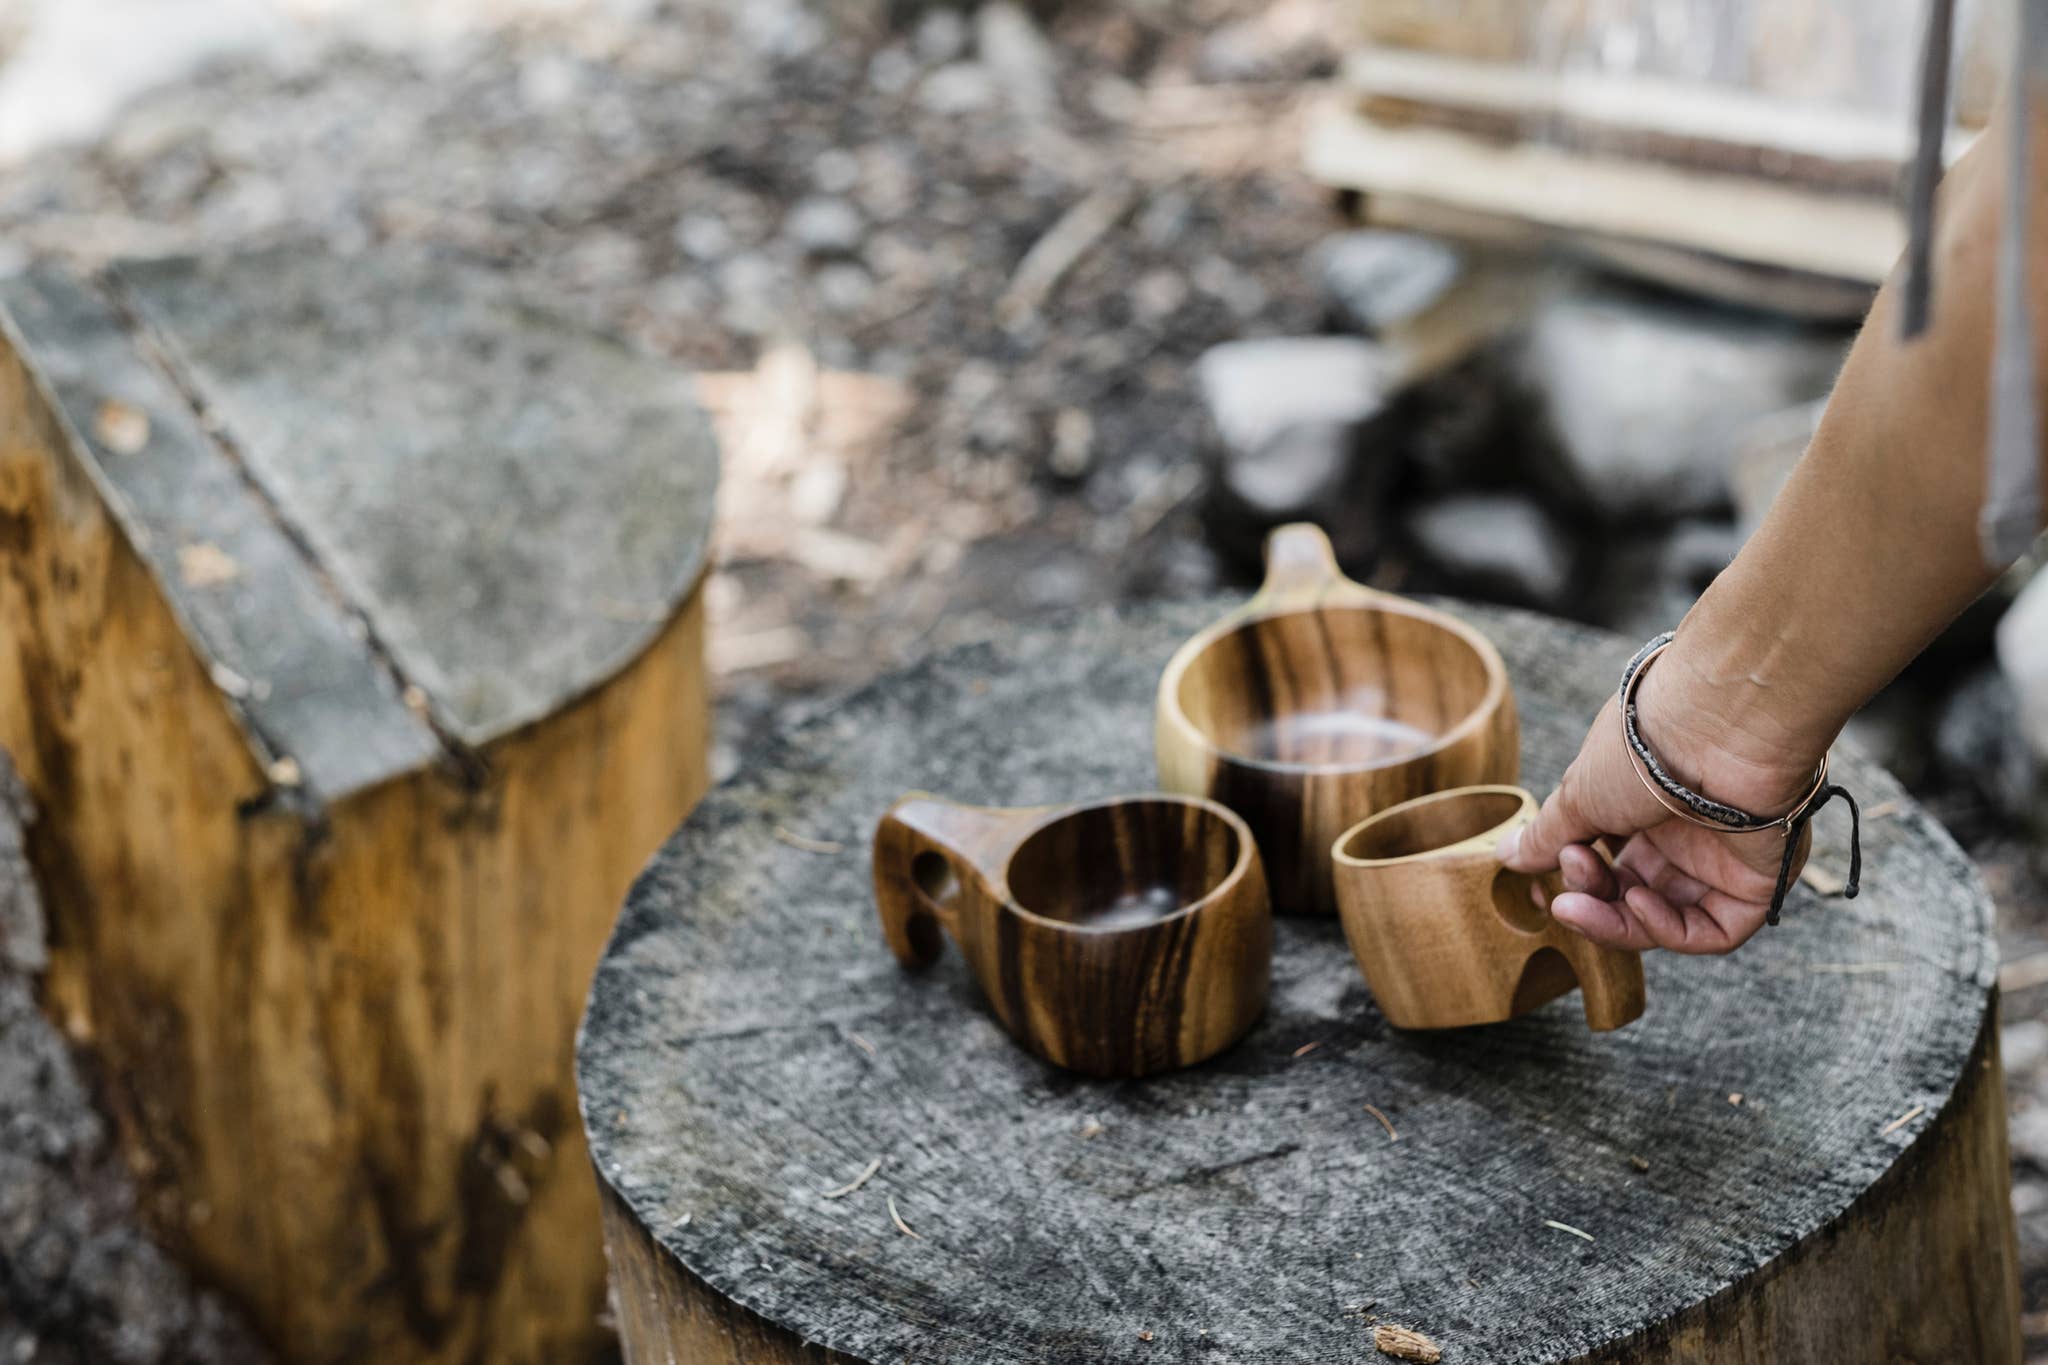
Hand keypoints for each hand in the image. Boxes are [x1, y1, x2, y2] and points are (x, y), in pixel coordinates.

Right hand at [1497, 654, 1826, 954]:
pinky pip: (1713, 930)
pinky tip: (1638, 904)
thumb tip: (1508, 855)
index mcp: (1645, 805)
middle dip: (1591, 901)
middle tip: (1563, 894)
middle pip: (1633, 893)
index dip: (1576, 880)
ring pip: (1668, 918)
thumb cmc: (1642, 747)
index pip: (1609, 861)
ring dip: (1617, 922)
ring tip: (1579, 906)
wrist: (1712, 726)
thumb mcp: (1579, 794)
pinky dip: (1668, 929)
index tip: (1542, 883)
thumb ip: (1548, 834)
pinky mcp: (1756, 882)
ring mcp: (1722, 859)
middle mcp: (1686, 833)